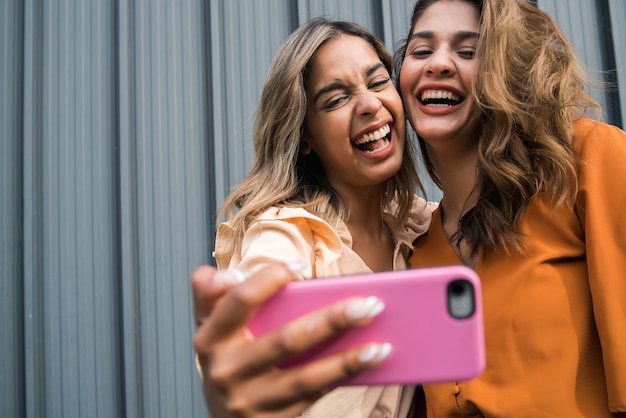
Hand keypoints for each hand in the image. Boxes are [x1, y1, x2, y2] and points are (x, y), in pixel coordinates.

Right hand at [191, 262, 389, 416]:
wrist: (225, 414)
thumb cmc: (228, 354)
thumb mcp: (211, 321)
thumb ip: (211, 291)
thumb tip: (228, 275)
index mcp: (209, 336)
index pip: (239, 301)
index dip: (269, 279)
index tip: (301, 268)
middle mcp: (225, 370)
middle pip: (284, 341)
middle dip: (331, 321)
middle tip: (371, 304)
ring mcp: (249, 399)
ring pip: (305, 376)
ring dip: (348, 359)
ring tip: (382, 342)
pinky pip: (313, 395)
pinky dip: (343, 377)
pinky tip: (370, 360)